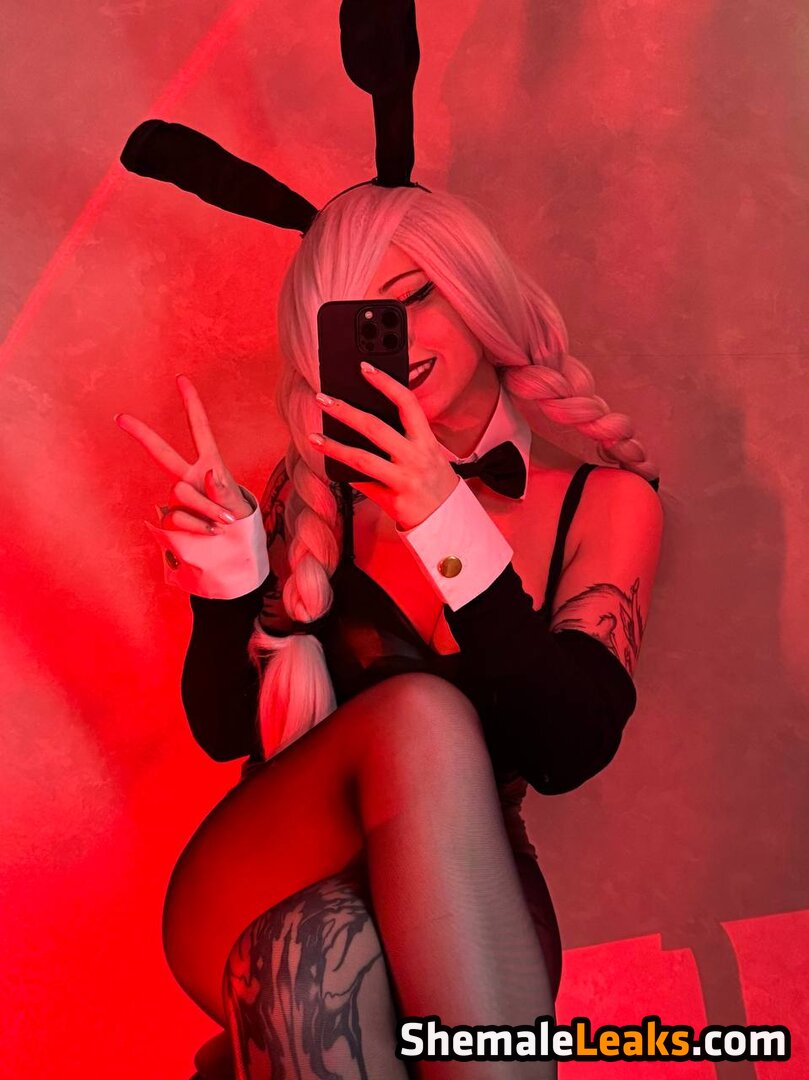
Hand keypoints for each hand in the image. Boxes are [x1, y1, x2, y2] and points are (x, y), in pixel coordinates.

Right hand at [114, 373, 252, 533]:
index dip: (191, 404)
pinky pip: (178, 518)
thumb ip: (224, 489)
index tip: (181, 379)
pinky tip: (211, 532)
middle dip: (142, 435)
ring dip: (206, 508)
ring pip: (181, 494)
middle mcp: (188, 476)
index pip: (199, 429)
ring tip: (223, 521)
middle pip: (162, 453)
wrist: (232, 543)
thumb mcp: (237, 501)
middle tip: (121, 418)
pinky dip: (198, 526)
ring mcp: (177, 497)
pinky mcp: (170, 517)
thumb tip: (210, 472)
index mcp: (209, 463)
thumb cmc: (237, 515)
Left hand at [309, 362, 458, 530]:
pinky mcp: (394, 501)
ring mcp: (405, 479)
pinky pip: (363, 485)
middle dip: (346, 411)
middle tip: (322, 398)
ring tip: (314, 436)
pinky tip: (329, 466)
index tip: (364, 367)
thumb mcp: (427, 452)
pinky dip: (345, 476)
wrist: (447, 519)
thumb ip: (403, 436)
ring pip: (362, 459)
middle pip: (376, 428)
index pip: (407, 403)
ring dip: (334, 447)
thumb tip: (362, 420)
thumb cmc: (432, 479)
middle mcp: (416, 457)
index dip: (386, 383)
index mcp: (425, 439)